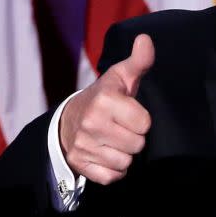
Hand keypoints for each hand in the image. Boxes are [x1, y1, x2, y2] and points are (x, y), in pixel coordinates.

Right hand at [60, 34, 153, 184]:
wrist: (69, 118)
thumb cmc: (105, 97)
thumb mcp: (121, 76)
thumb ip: (139, 61)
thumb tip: (146, 39)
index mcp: (105, 99)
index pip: (145, 123)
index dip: (142, 120)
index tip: (131, 113)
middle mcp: (91, 122)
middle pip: (137, 145)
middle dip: (134, 138)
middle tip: (123, 127)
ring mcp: (83, 145)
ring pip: (125, 162)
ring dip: (124, 154)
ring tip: (115, 140)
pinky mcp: (79, 163)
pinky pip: (111, 177)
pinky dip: (113, 169)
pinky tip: (107, 154)